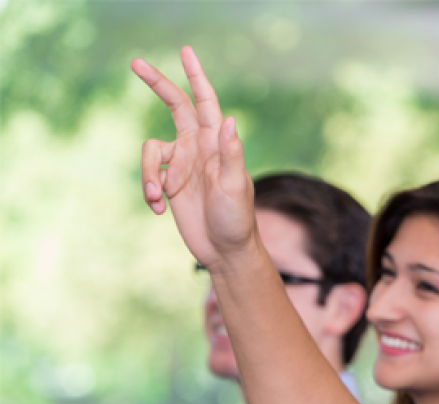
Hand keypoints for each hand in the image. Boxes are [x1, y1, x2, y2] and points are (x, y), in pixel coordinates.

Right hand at [131, 46, 254, 268]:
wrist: (225, 251)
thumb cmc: (237, 219)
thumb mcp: (235, 186)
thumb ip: (231, 154)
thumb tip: (231, 120)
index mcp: (218, 143)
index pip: (205, 102)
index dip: (196, 76)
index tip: (185, 52)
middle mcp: (199, 148)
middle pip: (174, 105)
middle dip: (157, 84)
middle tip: (135, 62)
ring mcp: (183, 165)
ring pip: (150, 150)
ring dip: (148, 174)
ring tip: (159, 199)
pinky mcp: (170, 183)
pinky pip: (148, 175)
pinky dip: (149, 191)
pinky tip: (159, 209)